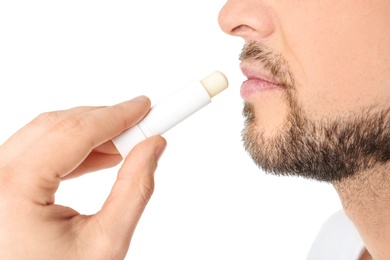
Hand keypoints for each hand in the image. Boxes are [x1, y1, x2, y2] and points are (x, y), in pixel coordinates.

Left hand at [0, 96, 165, 258]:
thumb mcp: (105, 243)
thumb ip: (135, 189)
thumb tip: (153, 148)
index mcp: (13, 190)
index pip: (76, 132)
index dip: (118, 114)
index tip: (146, 107)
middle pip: (59, 125)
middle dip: (106, 121)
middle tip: (143, 125)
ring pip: (47, 133)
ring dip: (90, 133)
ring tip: (126, 145)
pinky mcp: (1, 184)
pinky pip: (38, 150)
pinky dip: (72, 148)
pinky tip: (100, 156)